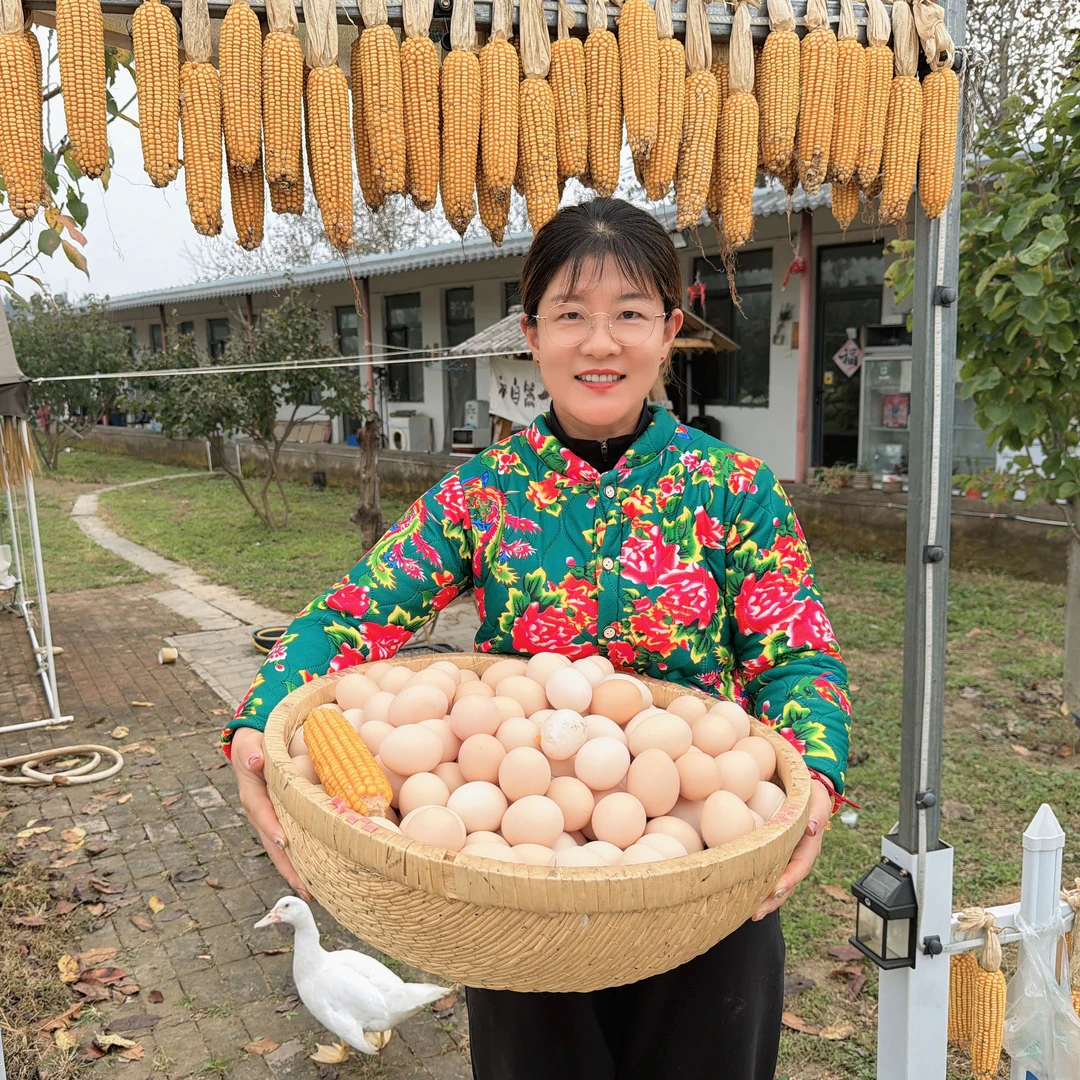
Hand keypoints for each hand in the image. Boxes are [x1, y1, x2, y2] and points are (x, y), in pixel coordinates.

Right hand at [229, 727, 311, 901]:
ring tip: (314, 891)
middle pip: (273, 843)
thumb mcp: (249, 742)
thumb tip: (254, 761)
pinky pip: (294, 840)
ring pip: (283, 849)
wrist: (256, 745)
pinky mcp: (284, 819)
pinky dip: (304, 856)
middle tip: (305, 888)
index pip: (261, 813)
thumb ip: (250, 751)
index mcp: (252, 795)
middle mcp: (261, 812)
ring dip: (296, 869)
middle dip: (287, 866)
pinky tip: (320, 871)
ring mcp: (272, 818)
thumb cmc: (255, 742)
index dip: (271, 827)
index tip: (284, 841)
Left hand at [752, 779, 832, 920]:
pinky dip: (755, 882)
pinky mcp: (772, 852)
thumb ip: (817, 810)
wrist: (803, 789)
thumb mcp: (816, 795)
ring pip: (776, 881)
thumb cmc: (810, 790)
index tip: (776, 891)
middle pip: (787, 882)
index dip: (789, 880)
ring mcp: (785, 856)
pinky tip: (738, 891)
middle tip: (755, 913)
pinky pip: (765, 869)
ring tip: (747, 912)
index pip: (800, 866)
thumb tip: (812, 828)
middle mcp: (797, 855)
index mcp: (809, 845)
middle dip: (773, 900)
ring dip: (763, 898)